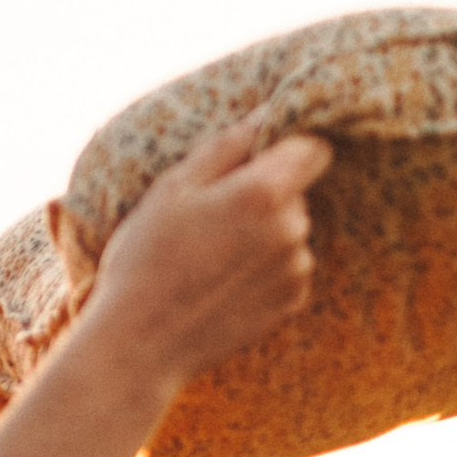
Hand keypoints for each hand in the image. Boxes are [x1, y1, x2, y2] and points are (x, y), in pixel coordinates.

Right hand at [78, 116, 333, 405]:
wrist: (142, 341)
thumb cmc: (147, 257)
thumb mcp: (173, 187)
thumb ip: (227, 146)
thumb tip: (265, 115)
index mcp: (264, 193)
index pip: (315, 149)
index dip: (290, 147)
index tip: (261, 157)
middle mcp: (293, 230)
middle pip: (297, 193)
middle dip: (265, 195)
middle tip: (209, 217)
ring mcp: (296, 270)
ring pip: (291, 231)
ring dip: (264, 234)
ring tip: (210, 255)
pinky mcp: (293, 303)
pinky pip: (287, 268)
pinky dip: (264, 269)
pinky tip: (222, 282)